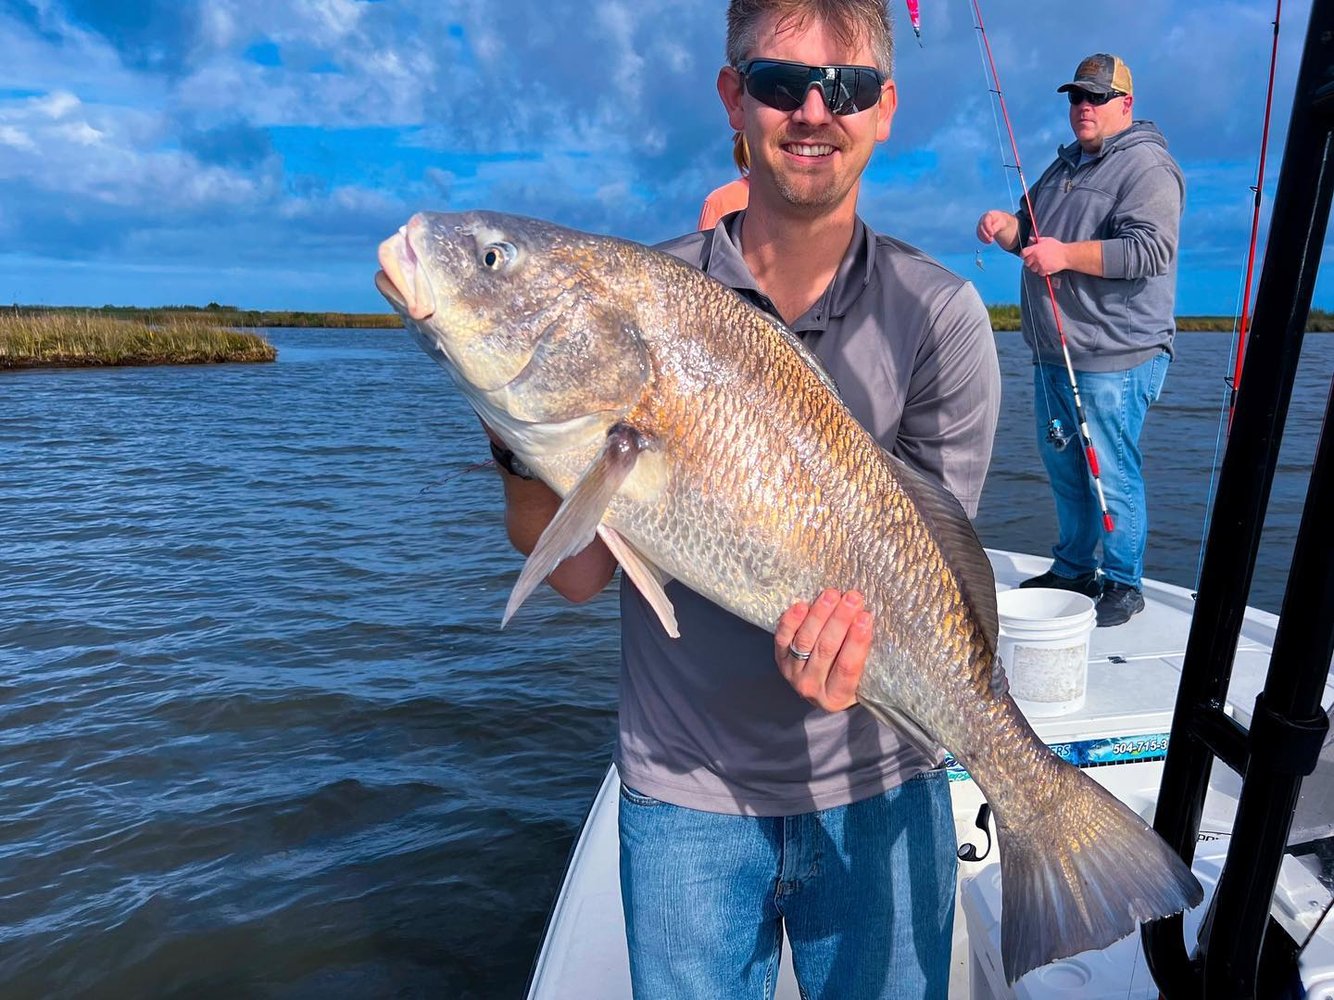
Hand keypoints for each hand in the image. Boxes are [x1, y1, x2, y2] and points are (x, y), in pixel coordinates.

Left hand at [774, 589, 872, 711]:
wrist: (820, 690)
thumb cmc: (848, 680)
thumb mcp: (862, 678)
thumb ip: (864, 656)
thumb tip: (867, 620)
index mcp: (837, 697)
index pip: (847, 667)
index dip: (857, 641)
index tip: (865, 617)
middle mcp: (811, 688)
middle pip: (826, 649)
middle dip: (840, 620)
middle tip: (852, 598)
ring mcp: (792, 674)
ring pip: (805, 640)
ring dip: (819, 614)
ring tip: (832, 595)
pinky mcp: (779, 659)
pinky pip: (783, 638)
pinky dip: (791, 621)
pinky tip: (802, 605)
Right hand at [975, 210, 1013, 244]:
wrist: (1000, 222)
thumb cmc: (1001, 221)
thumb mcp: (1002, 223)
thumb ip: (996, 227)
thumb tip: (991, 234)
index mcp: (989, 215)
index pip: (986, 221)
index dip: (988, 228)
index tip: (992, 234)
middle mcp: (983, 219)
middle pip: (981, 227)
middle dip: (985, 235)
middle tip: (991, 240)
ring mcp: (980, 224)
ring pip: (979, 232)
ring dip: (984, 238)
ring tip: (990, 241)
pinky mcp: (980, 230)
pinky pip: (979, 235)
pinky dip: (983, 239)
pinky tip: (988, 242)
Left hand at [1020, 236, 1068, 276]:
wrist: (1066, 255)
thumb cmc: (1057, 247)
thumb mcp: (1047, 240)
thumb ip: (1037, 240)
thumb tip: (1030, 239)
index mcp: (1035, 248)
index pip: (1023, 253)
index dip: (1024, 255)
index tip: (1026, 256)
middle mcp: (1036, 256)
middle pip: (1026, 262)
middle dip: (1030, 262)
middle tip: (1035, 261)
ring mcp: (1040, 263)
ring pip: (1032, 268)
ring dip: (1036, 267)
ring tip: (1042, 264)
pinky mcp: (1044, 269)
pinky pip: (1039, 273)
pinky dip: (1042, 272)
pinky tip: (1046, 268)